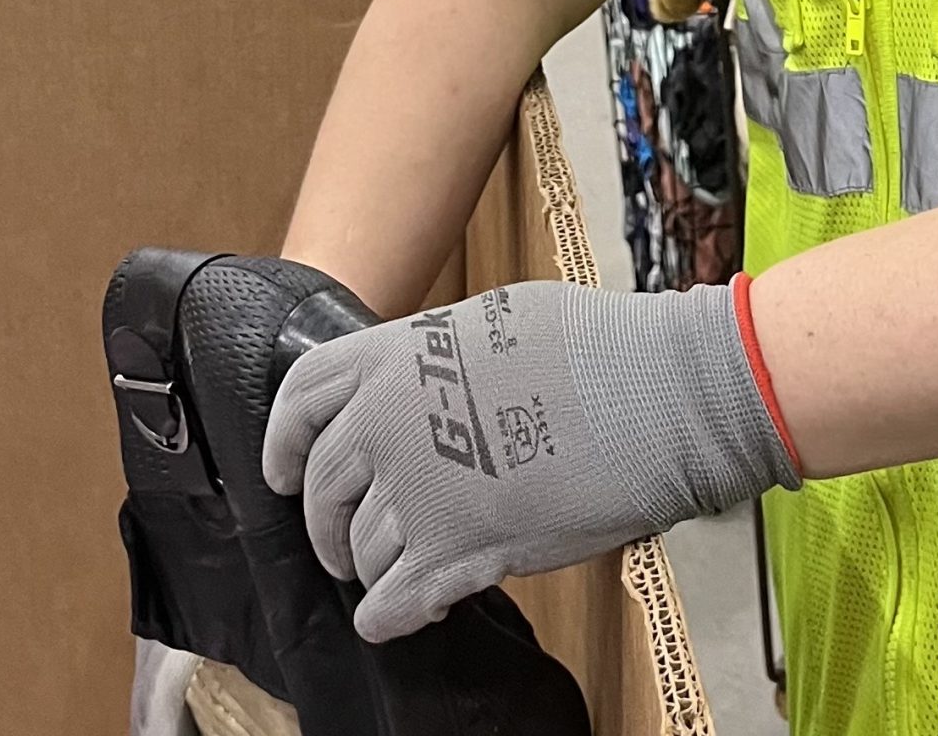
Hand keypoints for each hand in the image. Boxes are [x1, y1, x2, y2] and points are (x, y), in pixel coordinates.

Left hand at [261, 277, 798, 640]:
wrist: (653, 396)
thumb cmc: (595, 349)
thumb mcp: (497, 322)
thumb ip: (438, 358)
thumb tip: (422, 385)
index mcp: (396, 356)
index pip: (301, 398)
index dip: (284, 441)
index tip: (284, 471)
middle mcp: (386, 422)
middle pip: (320, 489)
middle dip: (331, 523)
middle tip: (354, 538)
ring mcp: (414, 492)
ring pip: (359, 553)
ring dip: (377, 568)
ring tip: (414, 567)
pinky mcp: (450, 556)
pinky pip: (387, 607)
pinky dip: (393, 616)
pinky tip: (419, 607)